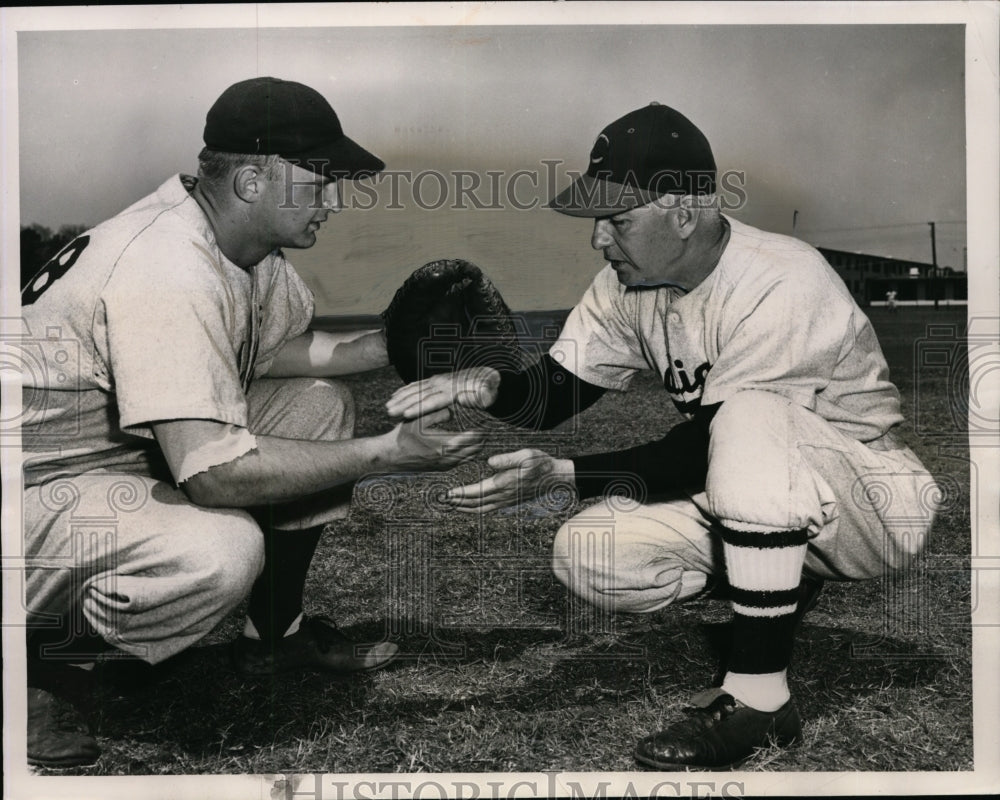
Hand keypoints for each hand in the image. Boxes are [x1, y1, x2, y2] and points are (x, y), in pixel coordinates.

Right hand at [378, 408, 484, 471]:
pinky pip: (461, 462)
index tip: (487, 423)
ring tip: (483, 436)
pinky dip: (468, 454)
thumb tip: (454, 409)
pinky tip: (471, 446)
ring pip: (469, 457)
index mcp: (444, 444)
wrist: (391, 455)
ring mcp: (445, 465)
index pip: (471, 438)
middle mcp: (447, 457)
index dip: (481, 430)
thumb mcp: (419, 418)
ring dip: (477, 447)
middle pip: (474, 449)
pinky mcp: (441, 468)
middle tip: (489, 429)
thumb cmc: (403, 435)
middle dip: (482, 439)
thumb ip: (438, 412)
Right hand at [385, 366, 500, 419]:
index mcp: (453, 389)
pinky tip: (395, 395)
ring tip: (388, 406)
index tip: (405, 414)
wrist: (488, 374)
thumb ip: (477, 398)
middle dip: (403, 403)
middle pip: (419, 394)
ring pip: (415, 389)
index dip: (418, 408)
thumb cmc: (488, 388)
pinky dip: (405, 389)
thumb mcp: (487, 394)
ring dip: (401, 397)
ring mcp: (437, 380)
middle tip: (388, 411)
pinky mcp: (435, 380)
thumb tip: (465, 399)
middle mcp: (442, 383)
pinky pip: (417, 384)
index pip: (433, 401)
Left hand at [443, 448, 574, 512]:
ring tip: (452, 505)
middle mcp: (504, 495)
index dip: (461, 494)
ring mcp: (507, 500)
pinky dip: (477, 510)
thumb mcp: (527, 455)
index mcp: (505, 483)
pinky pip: (489, 509)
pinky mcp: (510, 501)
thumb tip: (490, 462)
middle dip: (458, 502)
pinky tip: (471, 507)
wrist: (556, 477)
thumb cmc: (541, 464)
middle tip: (443, 500)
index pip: (477, 491)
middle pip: (475, 503)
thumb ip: (508, 459)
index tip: (448, 493)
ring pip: (481, 509)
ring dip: (465, 508)